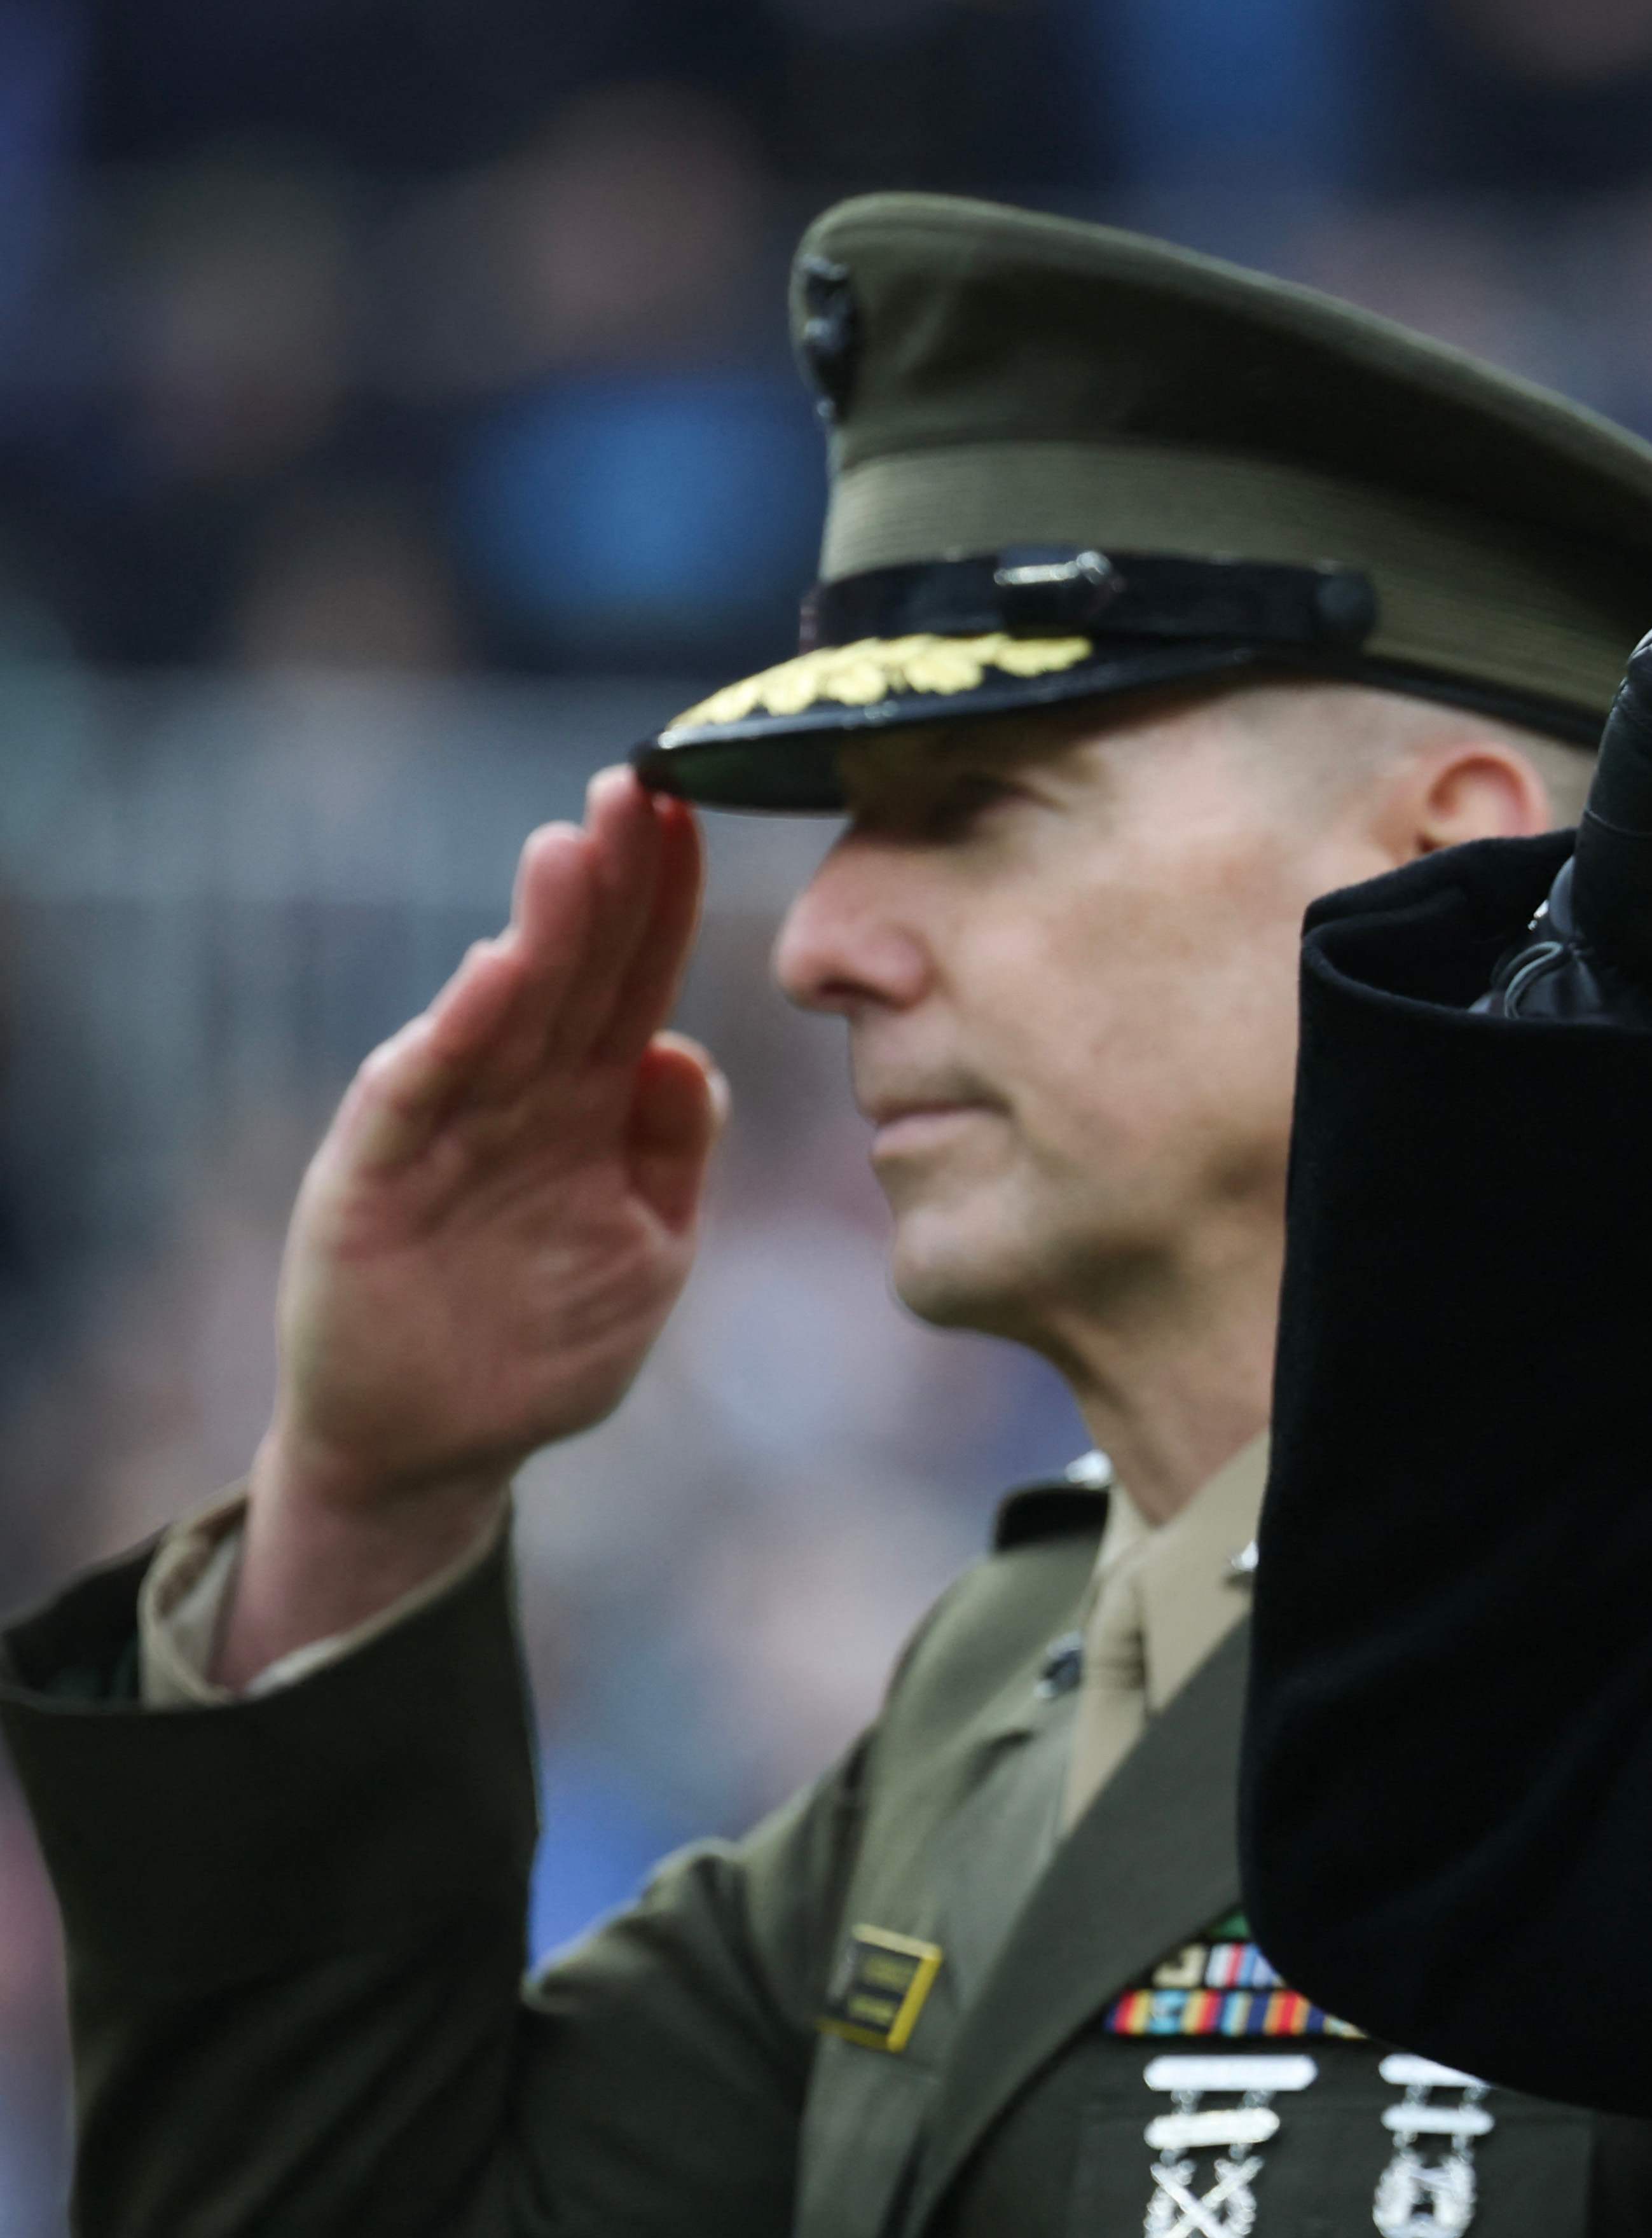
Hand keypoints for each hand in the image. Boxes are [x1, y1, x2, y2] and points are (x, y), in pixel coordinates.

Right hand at [234, 768, 722, 1681]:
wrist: (433, 1450)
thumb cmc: (544, 1346)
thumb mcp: (646, 1252)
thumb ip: (671, 1157)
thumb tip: (684, 1051)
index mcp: (585, 1107)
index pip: (633, 981)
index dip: (660, 900)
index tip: (693, 813)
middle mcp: (514, 1100)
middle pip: (570, 972)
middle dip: (604, 881)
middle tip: (636, 786)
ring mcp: (441, 1134)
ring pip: (497, 1015)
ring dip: (535, 934)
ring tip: (570, 850)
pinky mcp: (372, 1182)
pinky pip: (416, 1097)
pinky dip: (453, 1037)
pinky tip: (488, 976)